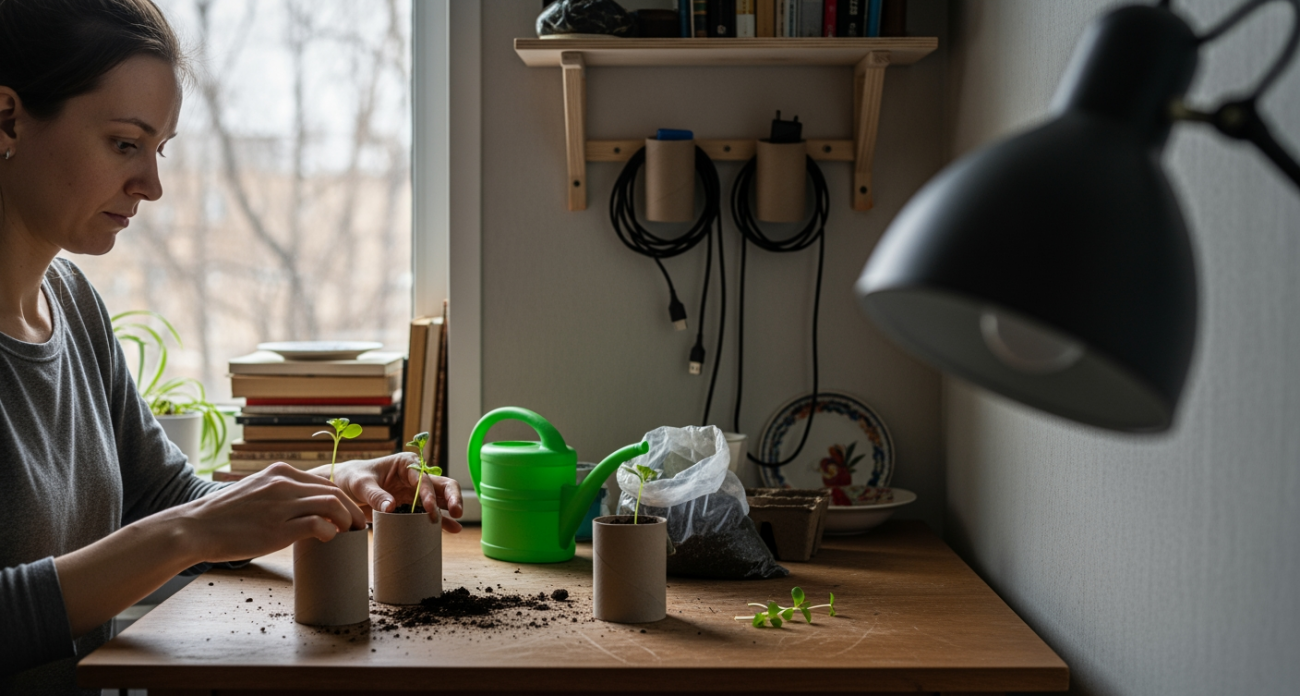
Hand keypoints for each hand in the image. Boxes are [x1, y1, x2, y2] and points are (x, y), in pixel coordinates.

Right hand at [172, 462, 367, 563]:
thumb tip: (300, 508)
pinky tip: (329, 539)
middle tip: (358, 525)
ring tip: (351, 533)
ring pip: (332, 504)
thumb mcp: (255, 492)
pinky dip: (330, 531)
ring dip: (347, 519)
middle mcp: (284, 483)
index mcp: (280, 472)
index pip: (323, 482)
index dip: (341, 498)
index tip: (348, 512)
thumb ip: (278, 494)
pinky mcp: (278, 527)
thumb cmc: (223, 516)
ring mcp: (282, 504)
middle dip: (351, 509)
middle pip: (334, 491)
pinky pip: (318, 524)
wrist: (194, 528)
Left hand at [330, 454, 463, 532]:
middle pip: (441, 484)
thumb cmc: (352, 478)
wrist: (343, 488)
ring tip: (457, 523)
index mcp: (405, 464)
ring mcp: (415, 492)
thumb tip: (391, 507)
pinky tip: (452, 529)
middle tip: (457, 511)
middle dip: (451, 497)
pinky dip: (441, 520)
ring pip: (440, 499)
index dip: (429, 493)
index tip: (428, 509)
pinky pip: (429, 513)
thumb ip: (375, 494)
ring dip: (450, 509)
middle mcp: (415, 476)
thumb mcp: (360, 484)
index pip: (423, 478)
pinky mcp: (412, 507)